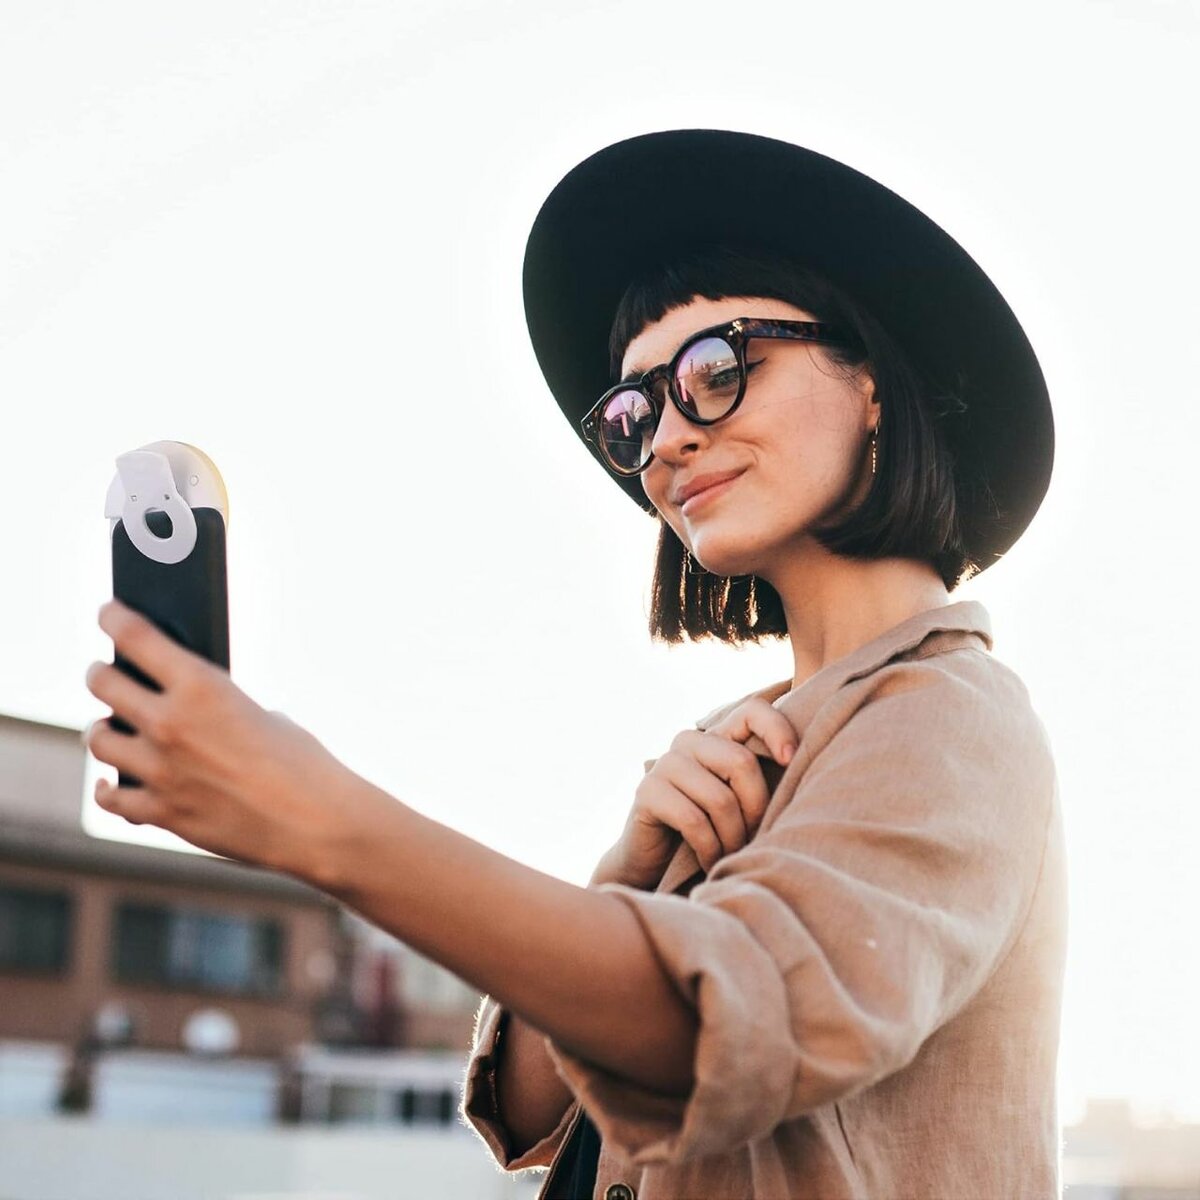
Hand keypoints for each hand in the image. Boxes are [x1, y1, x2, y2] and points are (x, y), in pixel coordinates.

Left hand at [83, 598, 349, 877]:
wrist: (317, 822)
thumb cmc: (303, 763)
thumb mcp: (261, 714)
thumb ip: (214, 708)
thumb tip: (183, 710)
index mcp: (201, 687)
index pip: (134, 636)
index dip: (113, 617)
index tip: (107, 613)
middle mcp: (170, 725)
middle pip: (103, 684)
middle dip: (102, 673)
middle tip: (105, 672)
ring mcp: (160, 771)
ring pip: (99, 740)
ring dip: (103, 729)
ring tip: (110, 727)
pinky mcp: (163, 813)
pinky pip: (111, 798)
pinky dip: (110, 788)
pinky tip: (114, 782)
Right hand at [589, 697, 796, 890]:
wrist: (655, 862)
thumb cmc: (711, 831)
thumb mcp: (740, 802)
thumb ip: (761, 782)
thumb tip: (806, 769)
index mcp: (717, 736)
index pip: (751, 711)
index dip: (776, 729)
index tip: (790, 761)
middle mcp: (689, 741)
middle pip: (741, 763)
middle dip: (756, 810)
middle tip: (754, 839)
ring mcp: (665, 763)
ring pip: (720, 798)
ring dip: (733, 838)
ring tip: (733, 856)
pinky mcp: (647, 791)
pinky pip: (693, 820)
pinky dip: (710, 849)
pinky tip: (710, 861)